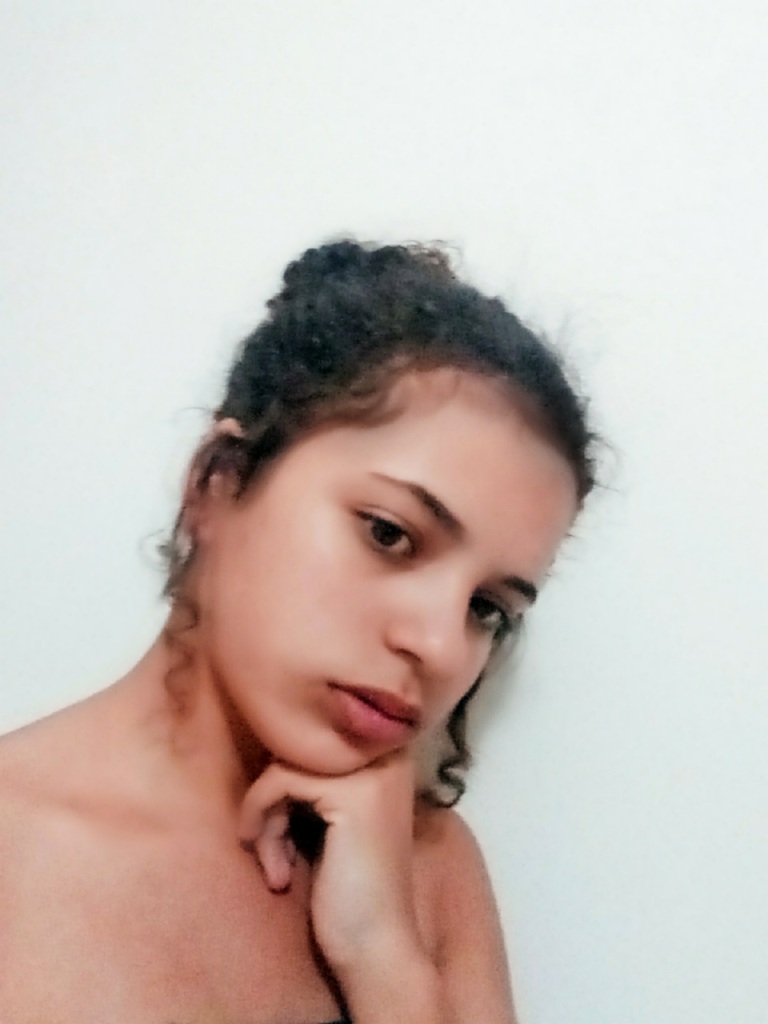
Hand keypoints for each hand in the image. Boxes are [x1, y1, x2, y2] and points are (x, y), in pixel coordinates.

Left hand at [238, 751, 424, 974]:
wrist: (377, 950)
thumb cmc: (347, 892)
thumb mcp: (326, 820)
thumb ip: (313, 778)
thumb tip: (266, 739)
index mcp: (385, 756)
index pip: (310, 739)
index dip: (282, 784)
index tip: (277, 834)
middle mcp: (386, 753)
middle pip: (294, 748)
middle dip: (269, 801)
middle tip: (271, 854)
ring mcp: (372, 773)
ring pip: (282, 764)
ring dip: (264, 819)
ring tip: (276, 866)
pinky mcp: (353, 795)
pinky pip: (278, 781)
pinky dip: (262, 825)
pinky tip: (277, 872)